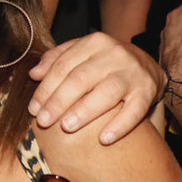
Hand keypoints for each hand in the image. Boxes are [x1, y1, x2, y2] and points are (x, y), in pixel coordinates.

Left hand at [28, 32, 164, 144]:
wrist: (147, 65)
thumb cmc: (105, 61)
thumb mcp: (82, 52)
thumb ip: (57, 59)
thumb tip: (34, 74)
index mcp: (94, 42)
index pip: (63, 66)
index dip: (46, 88)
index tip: (33, 109)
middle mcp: (114, 54)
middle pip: (81, 79)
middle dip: (59, 101)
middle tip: (44, 122)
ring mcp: (133, 73)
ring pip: (107, 92)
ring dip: (85, 111)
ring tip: (67, 127)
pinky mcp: (148, 91)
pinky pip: (135, 110)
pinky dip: (120, 125)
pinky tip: (104, 139)